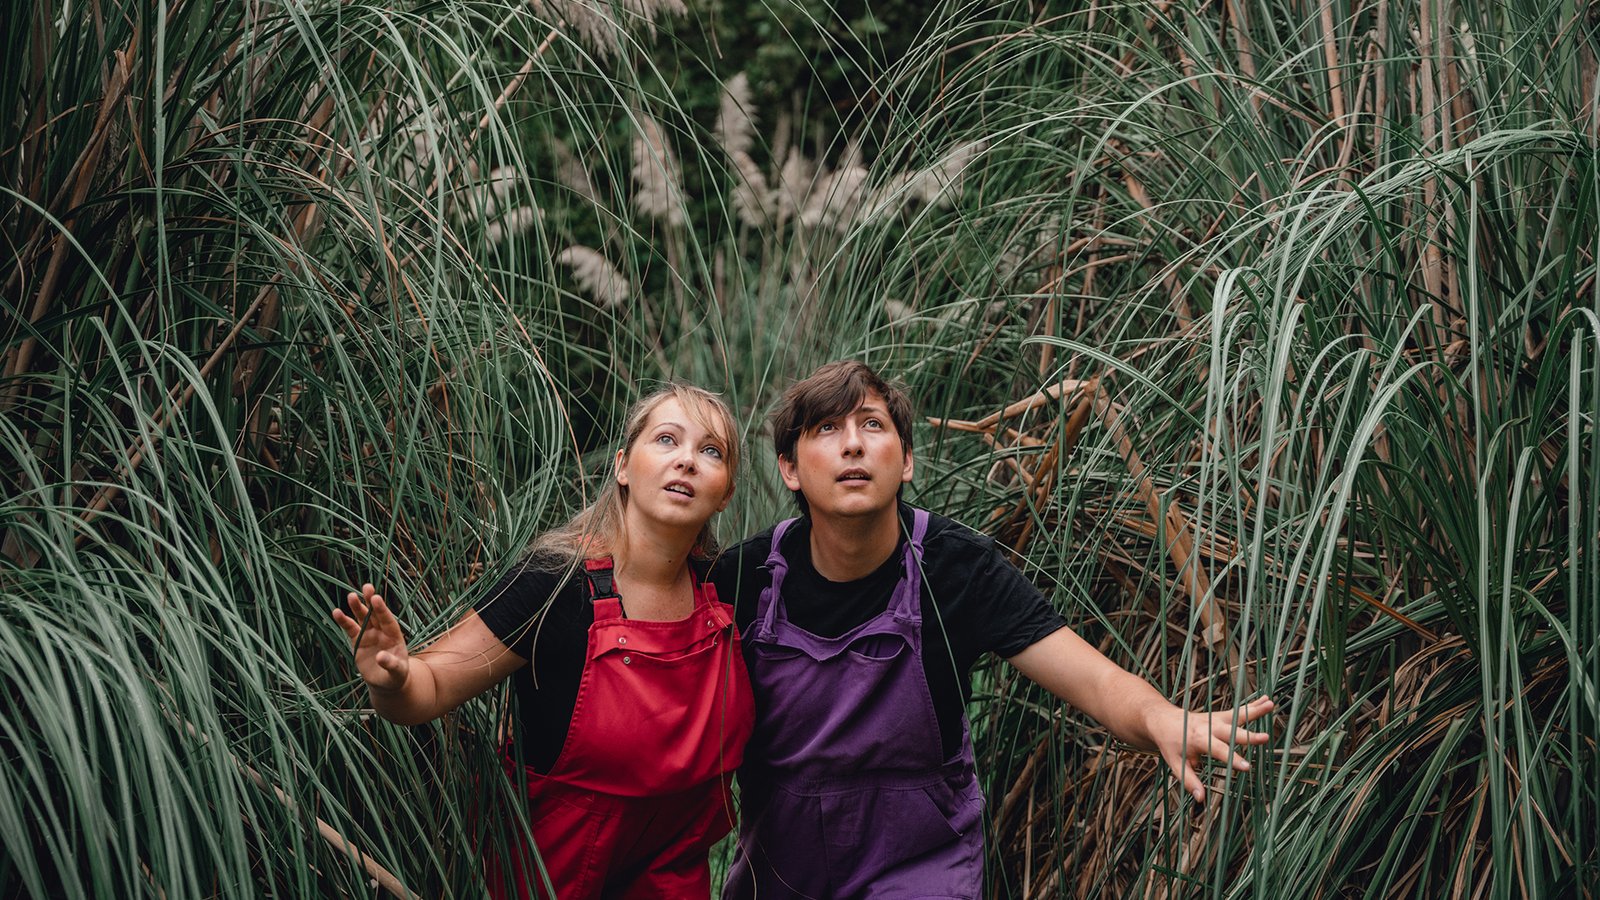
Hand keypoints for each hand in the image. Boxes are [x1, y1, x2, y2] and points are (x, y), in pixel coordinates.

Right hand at [331, 583, 411, 692]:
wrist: (385, 681)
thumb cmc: (395, 675)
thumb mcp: (396, 671)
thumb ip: (391, 663)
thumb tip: (381, 657)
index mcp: (394, 636)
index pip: (387, 620)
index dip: (381, 609)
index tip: (376, 598)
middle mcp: (381, 631)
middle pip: (375, 614)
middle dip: (370, 601)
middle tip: (366, 587)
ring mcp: (369, 634)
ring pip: (362, 618)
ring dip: (357, 607)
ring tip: (351, 596)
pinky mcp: (358, 641)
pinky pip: (350, 629)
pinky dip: (344, 621)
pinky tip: (336, 612)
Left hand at [1150, 696, 1274, 804]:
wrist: (1163, 720)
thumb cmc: (1170, 743)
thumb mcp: (1175, 764)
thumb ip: (1189, 781)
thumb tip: (1200, 798)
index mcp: (1199, 739)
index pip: (1218, 750)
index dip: (1232, 759)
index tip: (1246, 767)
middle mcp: (1210, 726)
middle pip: (1232, 732)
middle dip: (1249, 736)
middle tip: (1265, 738)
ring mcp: (1216, 719)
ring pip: (1238, 714)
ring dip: (1255, 710)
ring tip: (1271, 705)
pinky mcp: (1220, 715)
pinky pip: (1238, 711)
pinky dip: (1252, 705)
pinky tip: (1266, 700)